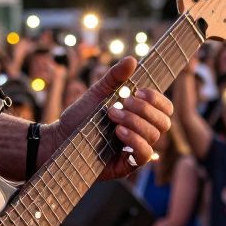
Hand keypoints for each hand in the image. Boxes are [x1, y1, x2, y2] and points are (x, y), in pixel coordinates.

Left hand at [47, 58, 173, 179]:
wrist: (60, 138)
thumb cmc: (80, 116)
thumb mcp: (98, 93)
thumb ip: (115, 77)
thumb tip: (132, 60)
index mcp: (140, 115)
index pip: (165, 108)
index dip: (157, 99)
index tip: (138, 91)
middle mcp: (142, 132)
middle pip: (164, 122)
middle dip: (145, 110)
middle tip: (122, 103)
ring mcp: (136, 149)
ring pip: (154, 136)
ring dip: (135, 122)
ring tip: (112, 115)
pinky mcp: (128, 165)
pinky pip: (145, 154)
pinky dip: (135, 141)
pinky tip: (119, 132)